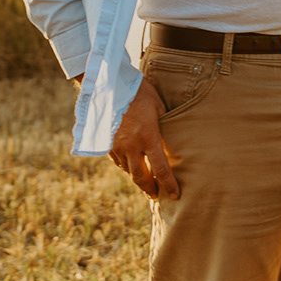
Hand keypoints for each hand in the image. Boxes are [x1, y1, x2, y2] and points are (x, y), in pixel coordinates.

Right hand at [110, 76, 178, 200]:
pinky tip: (131, 166)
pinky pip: (116, 161)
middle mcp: (131, 146)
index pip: (161, 169)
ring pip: (127, 170)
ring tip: (146, 182)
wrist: (109, 85)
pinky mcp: (106, 142)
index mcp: (148, 137)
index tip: (175, 195)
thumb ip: (164, 126)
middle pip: (141, 177)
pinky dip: (125, 167)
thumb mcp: (158, 107)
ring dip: (137, 178)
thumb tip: (170, 140)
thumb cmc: (140, 92)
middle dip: (149, 189)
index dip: (169, 185)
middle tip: (156, 196)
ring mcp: (116, 145)